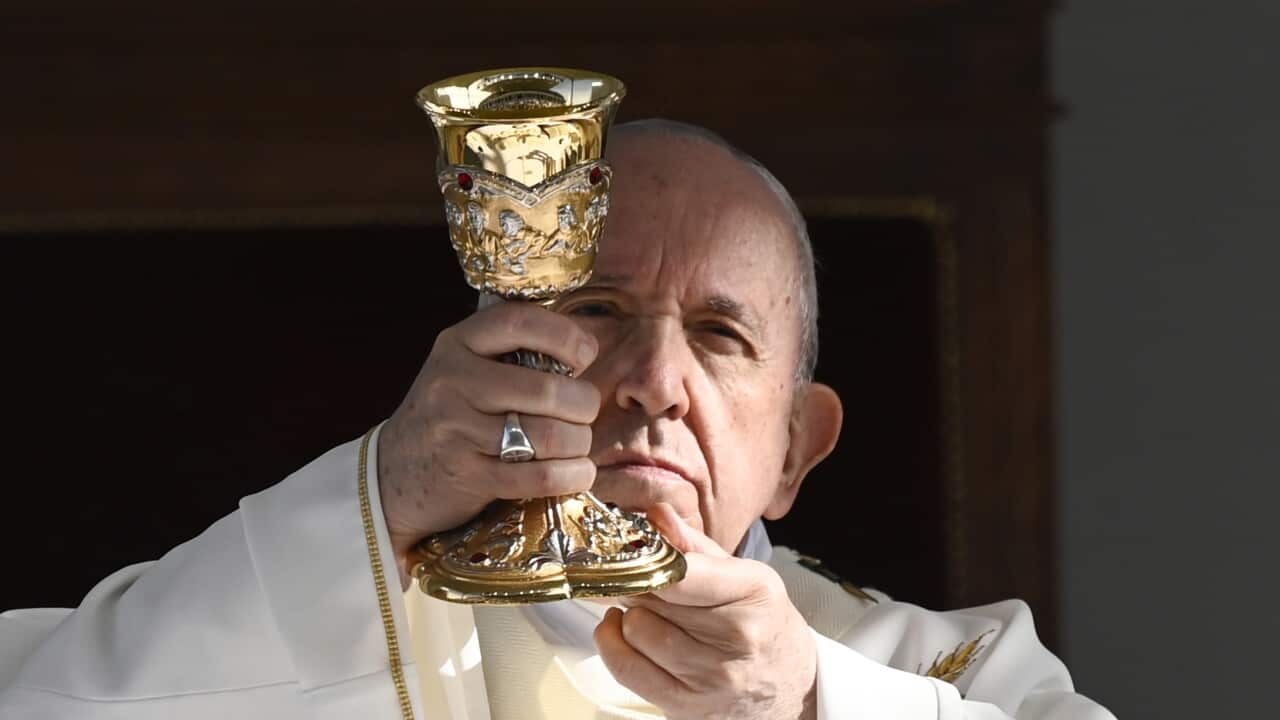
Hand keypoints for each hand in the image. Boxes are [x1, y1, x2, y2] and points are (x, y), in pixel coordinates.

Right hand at [377, 301, 601, 586]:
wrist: (391, 472)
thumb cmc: (448, 413)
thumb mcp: (464, 366)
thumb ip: (511, 351)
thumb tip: (585, 347)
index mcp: (457, 343)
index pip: (517, 322)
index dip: (564, 335)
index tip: (587, 354)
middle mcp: (453, 383)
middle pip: (545, 389)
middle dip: (583, 404)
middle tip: (585, 412)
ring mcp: (457, 431)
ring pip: (548, 436)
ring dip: (579, 444)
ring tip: (578, 444)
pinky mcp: (468, 476)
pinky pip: (538, 477)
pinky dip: (571, 476)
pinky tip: (577, 472)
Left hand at [594, 504, 817, 719]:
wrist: (791, 688)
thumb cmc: (764, 625)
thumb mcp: (745, 576)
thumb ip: (696, 546)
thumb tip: (656, 515)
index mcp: (755, 592)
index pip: (682, 571)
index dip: (648, 558)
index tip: (633, 550)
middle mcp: (737, 637)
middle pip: (652, 597)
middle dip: (638, 583)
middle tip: (642, 578)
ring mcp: (711, 678)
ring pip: (635, 629)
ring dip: (631, 615)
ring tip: (649, 610)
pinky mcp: (686, 706)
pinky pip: (626, 668)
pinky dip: (613, 644)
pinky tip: (623, 630)